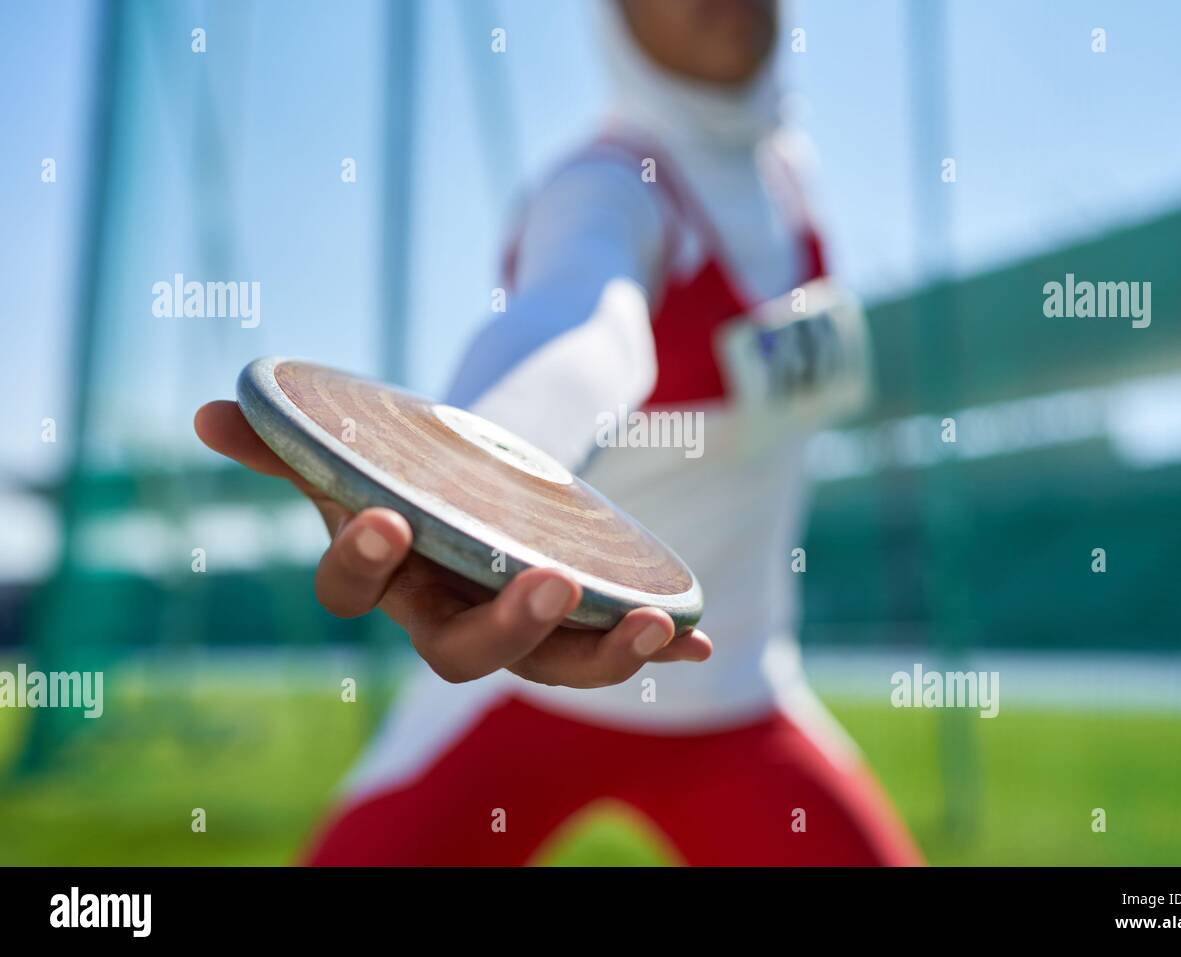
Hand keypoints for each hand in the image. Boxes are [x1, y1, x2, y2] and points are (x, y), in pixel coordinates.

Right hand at [194, 400, 710, 687]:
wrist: (475, 491)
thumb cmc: (412, 473)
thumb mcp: (362, 451)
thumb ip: (293, 440)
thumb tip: (211, 414)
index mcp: (387, 576)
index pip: (353, 592)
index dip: (362, 564)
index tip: (387, 517)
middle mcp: (444, 617)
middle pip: (459, 655)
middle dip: (504, 627)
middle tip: (548, 585)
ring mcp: (512, 628)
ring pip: (548, 669)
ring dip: (603, 656)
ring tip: (656, 625)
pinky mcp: (571, 625)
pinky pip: (610, 648)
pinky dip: (657, 646)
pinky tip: (699, 639)